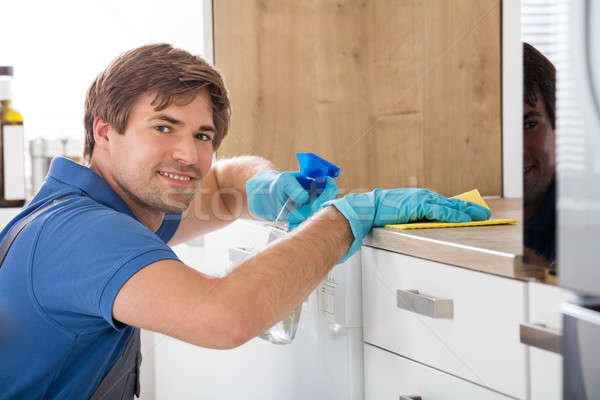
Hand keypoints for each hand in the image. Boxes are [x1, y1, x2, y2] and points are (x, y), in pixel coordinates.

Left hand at [246, 170, 337, 224]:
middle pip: (327, 207)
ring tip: (290, 217)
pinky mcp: (306, 220)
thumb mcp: (283, 181)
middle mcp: (318, 197)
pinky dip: (300, 228)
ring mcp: (313, 210)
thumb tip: (304, 197)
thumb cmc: (277, 185)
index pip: (331, 189)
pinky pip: (309, 227)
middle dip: (313, 212)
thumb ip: (293, 187)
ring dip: (305, 221)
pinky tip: (290, 223)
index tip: (315, 205)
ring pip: (318, 219)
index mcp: (317, 183)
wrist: (266, 198)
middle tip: (298, 214)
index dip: (326, 197)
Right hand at [322, 188, 490, 261]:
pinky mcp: (416, 205)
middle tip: (483, 213)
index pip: (441, 202)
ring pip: (448, 205)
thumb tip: (421, 227)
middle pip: (449, 202)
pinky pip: (439, 211)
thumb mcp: (398, 216)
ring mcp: (419, 200)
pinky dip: (452, 214)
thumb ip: (411, 219)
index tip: (469, 211)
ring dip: (464, 211)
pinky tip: (462, 219)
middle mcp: (420, 196)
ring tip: (479, 217)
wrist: (364, 210)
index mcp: (416, 199)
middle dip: (467, 208)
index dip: (457, 207)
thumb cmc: (377, 215)